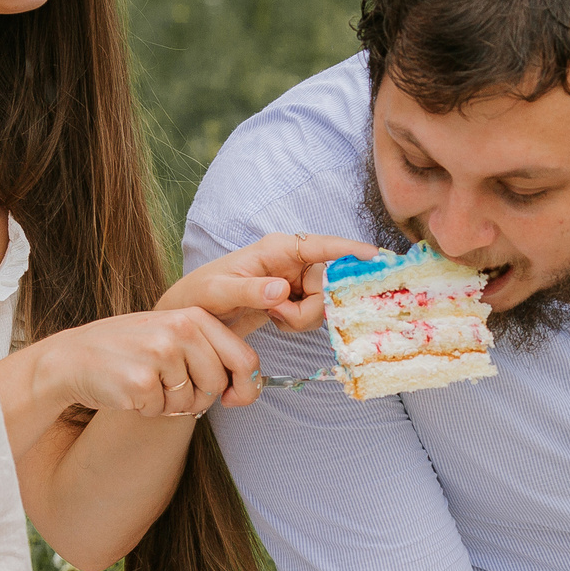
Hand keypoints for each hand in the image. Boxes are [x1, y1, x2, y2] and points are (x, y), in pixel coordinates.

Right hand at [41, 306, 264, 416]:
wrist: (72, 358)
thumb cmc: (128, 351)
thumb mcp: (172, 336)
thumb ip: (210, 351)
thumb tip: (249, 386)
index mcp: (194, 316)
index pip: (244, 357)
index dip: (247, 386)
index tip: (235, 399)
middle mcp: (180, 330)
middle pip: (217, 385)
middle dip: (199, 397)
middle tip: (171, 388)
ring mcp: (160, 354)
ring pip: (192, 402)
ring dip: (171, 404)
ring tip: (147, 383)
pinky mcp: (141, 381)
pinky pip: (163, 411)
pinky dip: (149, 409)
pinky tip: (130, 390)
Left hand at [162, 232, 385, 338]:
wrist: (194, 315)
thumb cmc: (201, 294)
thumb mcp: (218, 292)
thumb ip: (250, 290)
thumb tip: (282, 289)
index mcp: (277, 249)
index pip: (321, 246)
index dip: (350, 250)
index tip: (375, 256)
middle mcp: (293, 260)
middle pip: (328, 285)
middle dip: (308, 307)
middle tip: (277, 314)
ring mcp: (297, 279)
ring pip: (324, 304)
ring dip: (300, 319)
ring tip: (271, 316)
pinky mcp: (297, 297)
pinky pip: (314, 315)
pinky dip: (296, 324)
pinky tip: (274, 319)